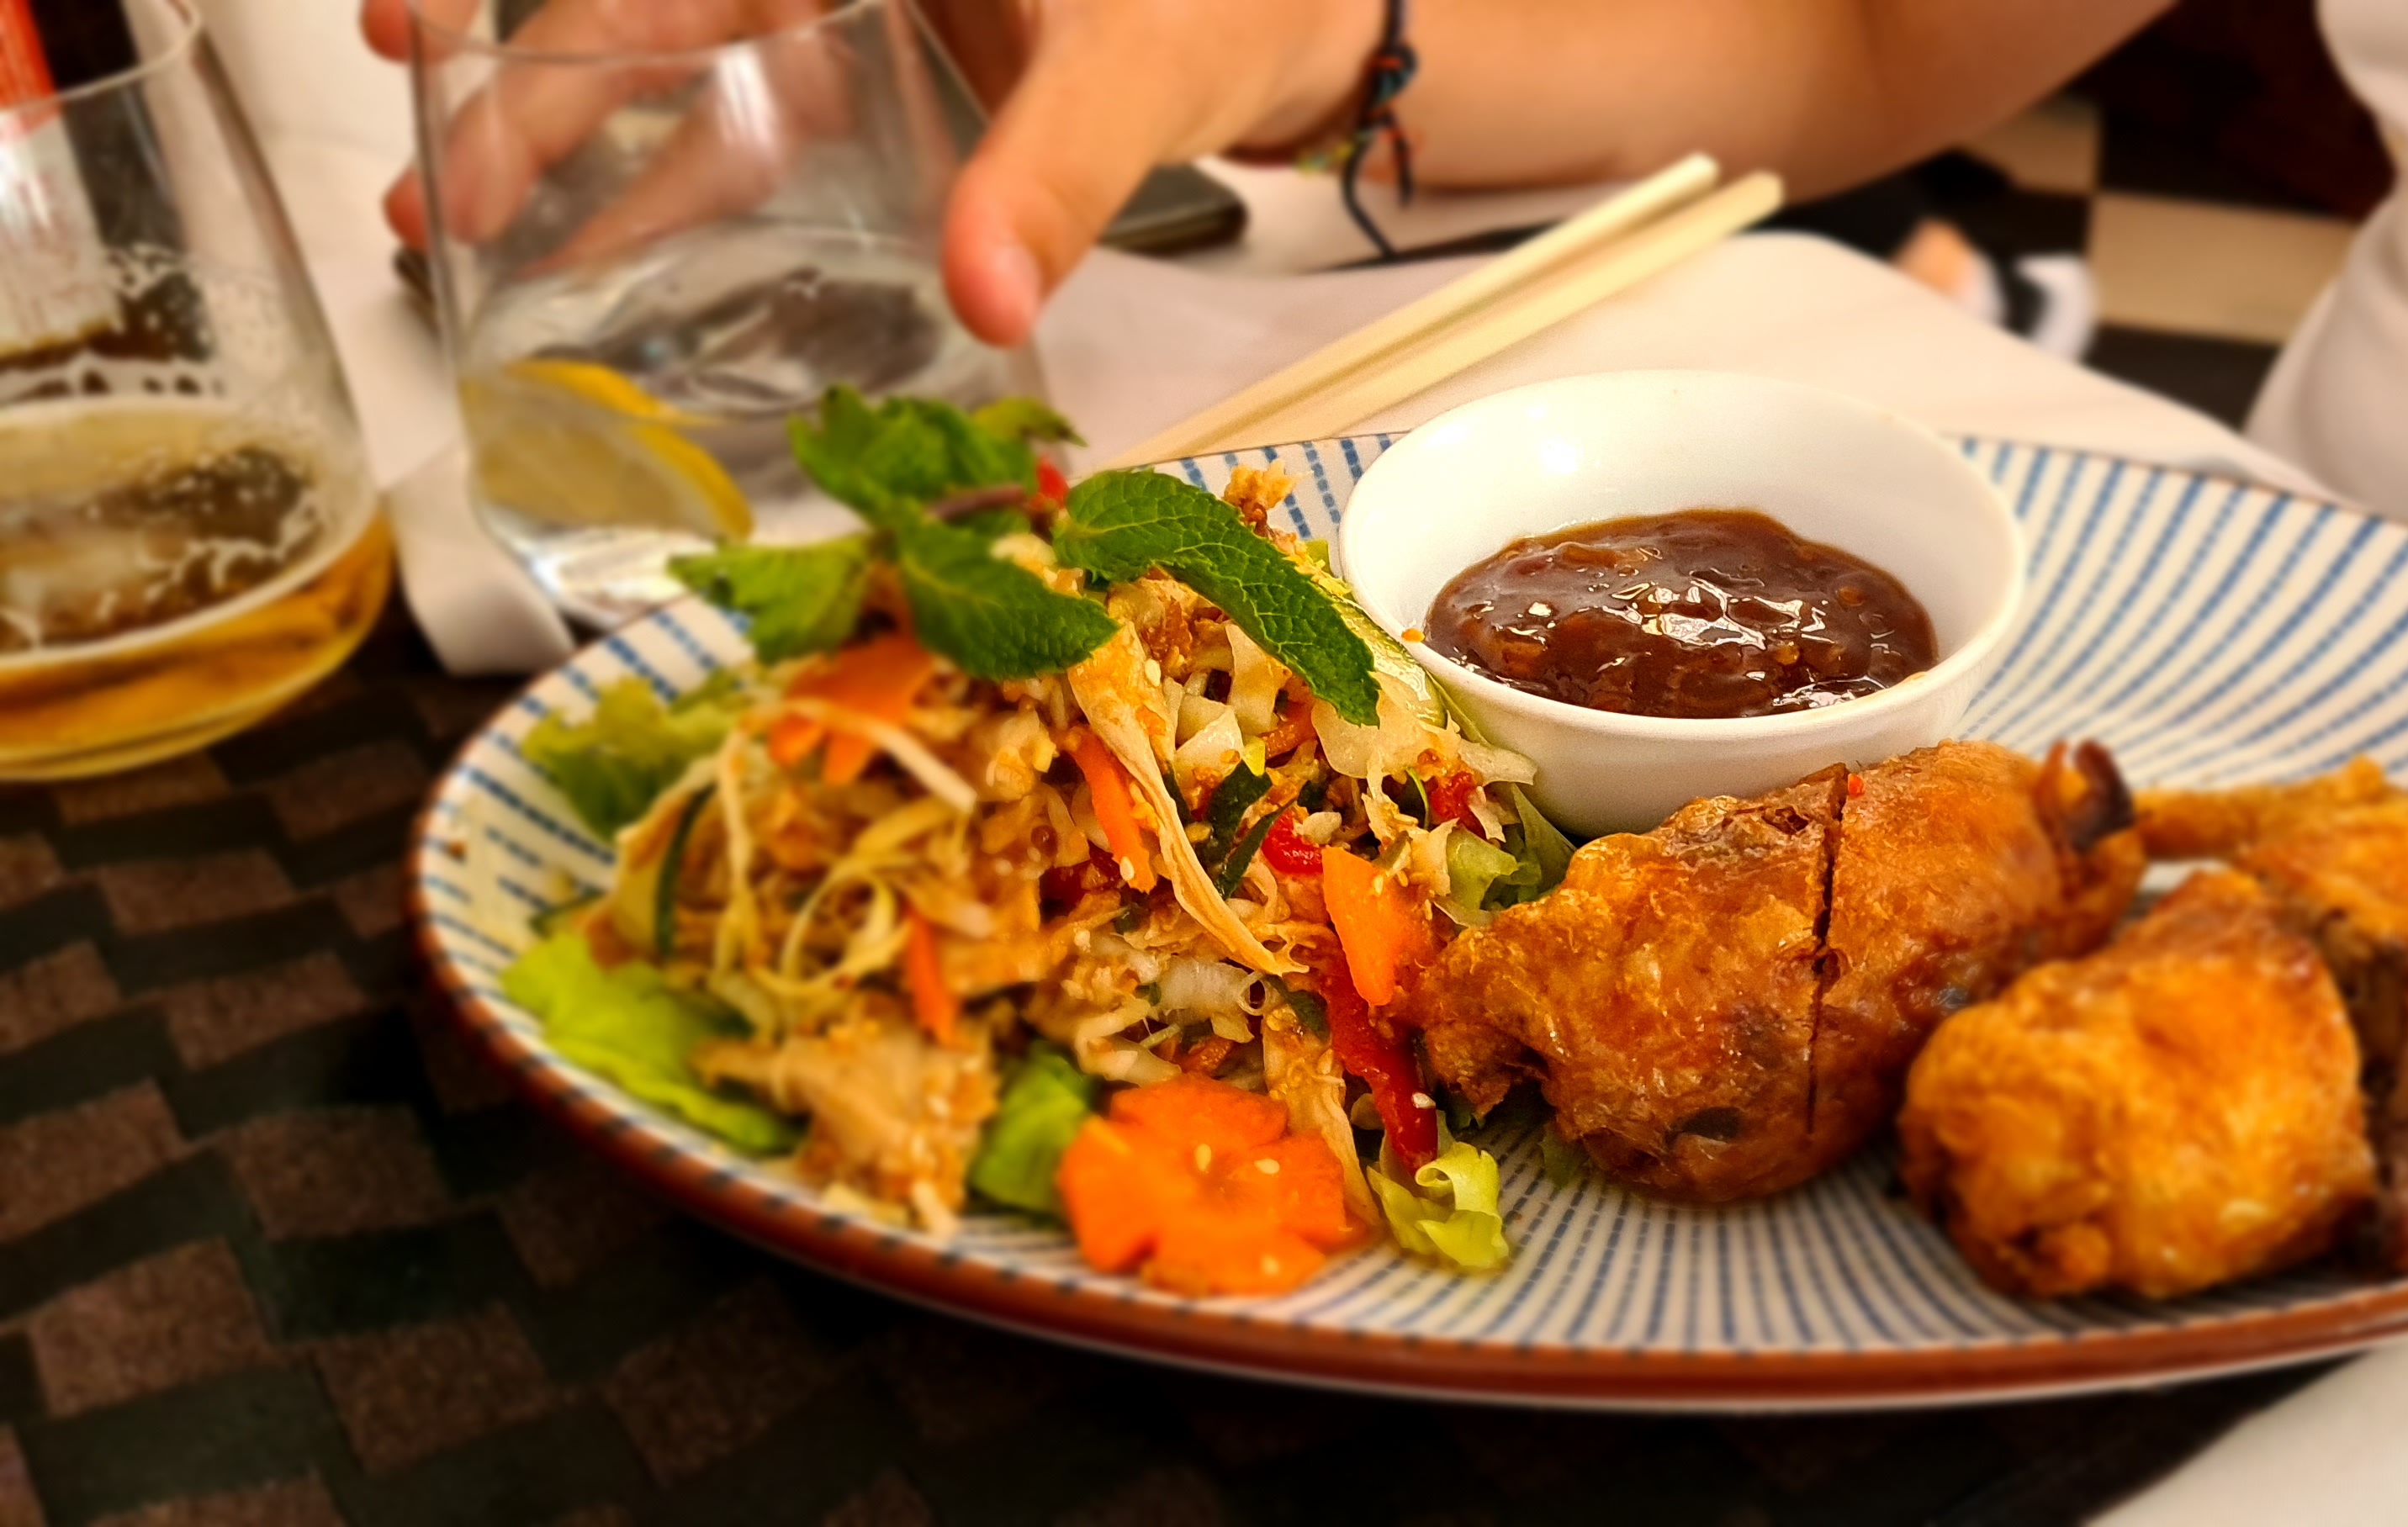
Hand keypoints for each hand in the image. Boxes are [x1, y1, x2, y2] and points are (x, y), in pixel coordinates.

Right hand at [364, 0, 1380, 345]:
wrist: (1310, 19)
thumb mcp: (1138, 65)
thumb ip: (1062, 172)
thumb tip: (989, 294)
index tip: (409, 28)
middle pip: (643, 3)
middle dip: (525, 90)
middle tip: (428, 190)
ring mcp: (855, 6)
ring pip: (682, 67)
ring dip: (583, 151)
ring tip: (464, 233)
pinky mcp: (885, 72)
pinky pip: (756, 119)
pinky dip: (683, 180)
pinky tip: (611, 252)